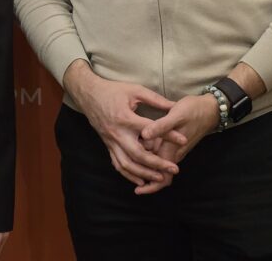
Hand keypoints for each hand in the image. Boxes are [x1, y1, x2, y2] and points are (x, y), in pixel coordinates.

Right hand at [63, 60, 186, 190]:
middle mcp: (117, 133)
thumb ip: (155, 99)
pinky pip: (117, 164)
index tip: (183, 140)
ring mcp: (110, 141)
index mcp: (125, 118)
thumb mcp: (134, 90)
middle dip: (157, 164)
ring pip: (127, 164)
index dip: (168, 135)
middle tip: (174, 168)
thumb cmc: (111, 90)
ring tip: (160, 177)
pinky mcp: (107, 145)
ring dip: (144, 173)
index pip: (150, 129)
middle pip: (138, 154)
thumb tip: (174, 106)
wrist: (87, 93)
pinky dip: (129, 174)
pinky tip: (141, 180)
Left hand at [135, 93, 219, 193]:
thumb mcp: (177, 115)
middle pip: (160, 174)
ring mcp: (174, 148)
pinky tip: (139, 150)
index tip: (137, 190)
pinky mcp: (174, 142)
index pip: (164, 177)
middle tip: (130, 180)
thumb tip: (144, 136)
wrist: (211, 109)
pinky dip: (150, 156)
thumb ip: (161, 126)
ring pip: (160, 164)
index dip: (151, 186)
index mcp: (172, 150)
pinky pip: (161, 154)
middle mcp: (174, 153)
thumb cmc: (194, 111)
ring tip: (130, 166)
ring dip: (147, 168)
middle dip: (146, 179)